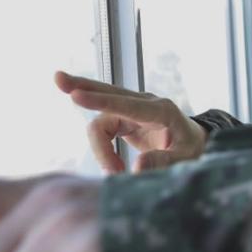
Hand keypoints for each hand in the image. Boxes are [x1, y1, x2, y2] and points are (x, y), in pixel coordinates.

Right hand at [55, 71, 207, 172]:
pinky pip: (103, 126)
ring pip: (101, 119)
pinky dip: (100, 147)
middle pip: (108, 93)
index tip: (76, 96)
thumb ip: (163, 162)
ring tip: (115, 173)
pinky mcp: (125, 117)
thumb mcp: (186, 159)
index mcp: (162, 111)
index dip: (101, 101)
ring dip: (100, 148)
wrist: (195, 143)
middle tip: (56, 78)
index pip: (126, 105)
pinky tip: (111, 165)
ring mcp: (133, 108)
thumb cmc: (192, 150)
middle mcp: (145, 104)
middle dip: (82, 86)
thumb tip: (134, 168)